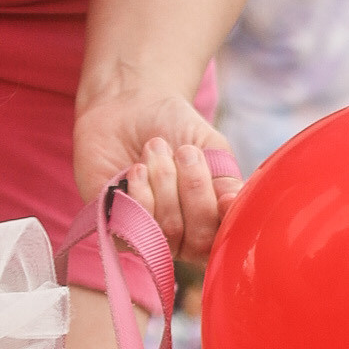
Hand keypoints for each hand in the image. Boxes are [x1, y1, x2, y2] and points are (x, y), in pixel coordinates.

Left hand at [71, 81, 240, 260]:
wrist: (127, 107)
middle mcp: (181, 235)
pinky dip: (140, 195)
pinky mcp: (114, 226)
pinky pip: (134, 229)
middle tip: (184, 151)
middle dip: (195, 190)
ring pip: (168, 231)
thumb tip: (234, 205)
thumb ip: (225, 177)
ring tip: (156, 148)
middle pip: (199, 240)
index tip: (225, 198)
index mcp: (210, 218)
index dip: (226, 222)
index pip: (224, 238)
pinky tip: (137, 170)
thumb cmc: (173, 128)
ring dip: (166, 182)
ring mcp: (147, 234)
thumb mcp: (210, 146)